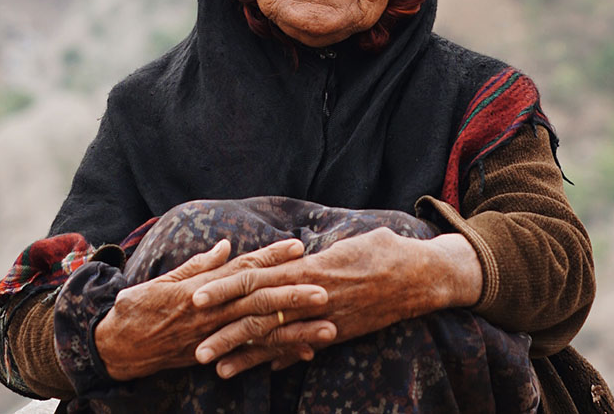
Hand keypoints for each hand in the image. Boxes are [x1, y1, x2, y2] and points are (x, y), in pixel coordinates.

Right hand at [94, 238, 335, 380]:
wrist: (115, 349)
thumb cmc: (135, 309)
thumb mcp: (162, 281)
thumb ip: (197, 266)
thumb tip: (225, 246)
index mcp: (201, 288)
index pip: (242, 269)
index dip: (270, 257)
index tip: (297, 247)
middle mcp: (211, 311)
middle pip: (258, 300)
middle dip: (292, 294)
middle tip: (324, 288)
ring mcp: (214, 336)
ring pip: (261, 329)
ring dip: (295, 327)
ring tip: (326, 324)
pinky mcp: (214, 354)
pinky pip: (251, 354)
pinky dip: (278, 352)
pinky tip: (304, 351)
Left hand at [191, 228, 481, 377]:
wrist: (421, 276)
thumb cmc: (381, 250)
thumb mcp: (341, 244)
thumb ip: (309, 256)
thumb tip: (288, 255)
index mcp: (306, 269)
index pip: (256, 278)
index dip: (225, 287)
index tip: (196, 296)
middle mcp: (311, 296)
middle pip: (259, 315)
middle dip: (224, 331)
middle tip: (192, 345)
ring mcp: (323, 319)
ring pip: (276, 338)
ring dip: (244, 355)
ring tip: (214, 367)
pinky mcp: (337, 333)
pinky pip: (301, 348)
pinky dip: (279, 358)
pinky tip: (258, 369)